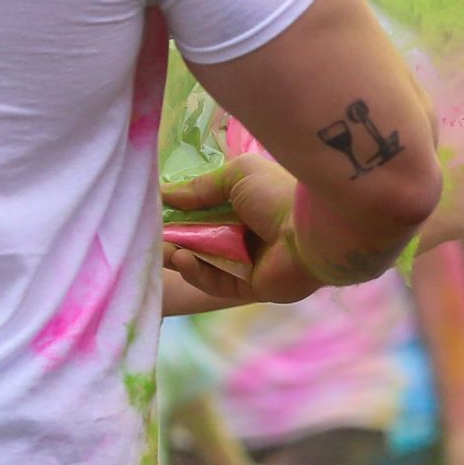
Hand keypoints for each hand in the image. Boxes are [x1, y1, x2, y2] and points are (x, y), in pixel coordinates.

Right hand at [161, 154, 324, 303]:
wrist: (315, 229)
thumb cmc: (277, 194)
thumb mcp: (237, 176)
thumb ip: (201, 188)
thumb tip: (165, 194)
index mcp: (249, 204)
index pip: (207, 211)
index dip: (181, 213)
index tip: (153, 211)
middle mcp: (250, 233)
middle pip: (203, 239)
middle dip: (176, 238)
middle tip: (148, 235)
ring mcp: (252, 263)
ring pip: (206, 264)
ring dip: (181, 256)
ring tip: (162, 248)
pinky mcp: (253, 288)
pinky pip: (218, 284)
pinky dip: (198, 273)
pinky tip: (182, 260)